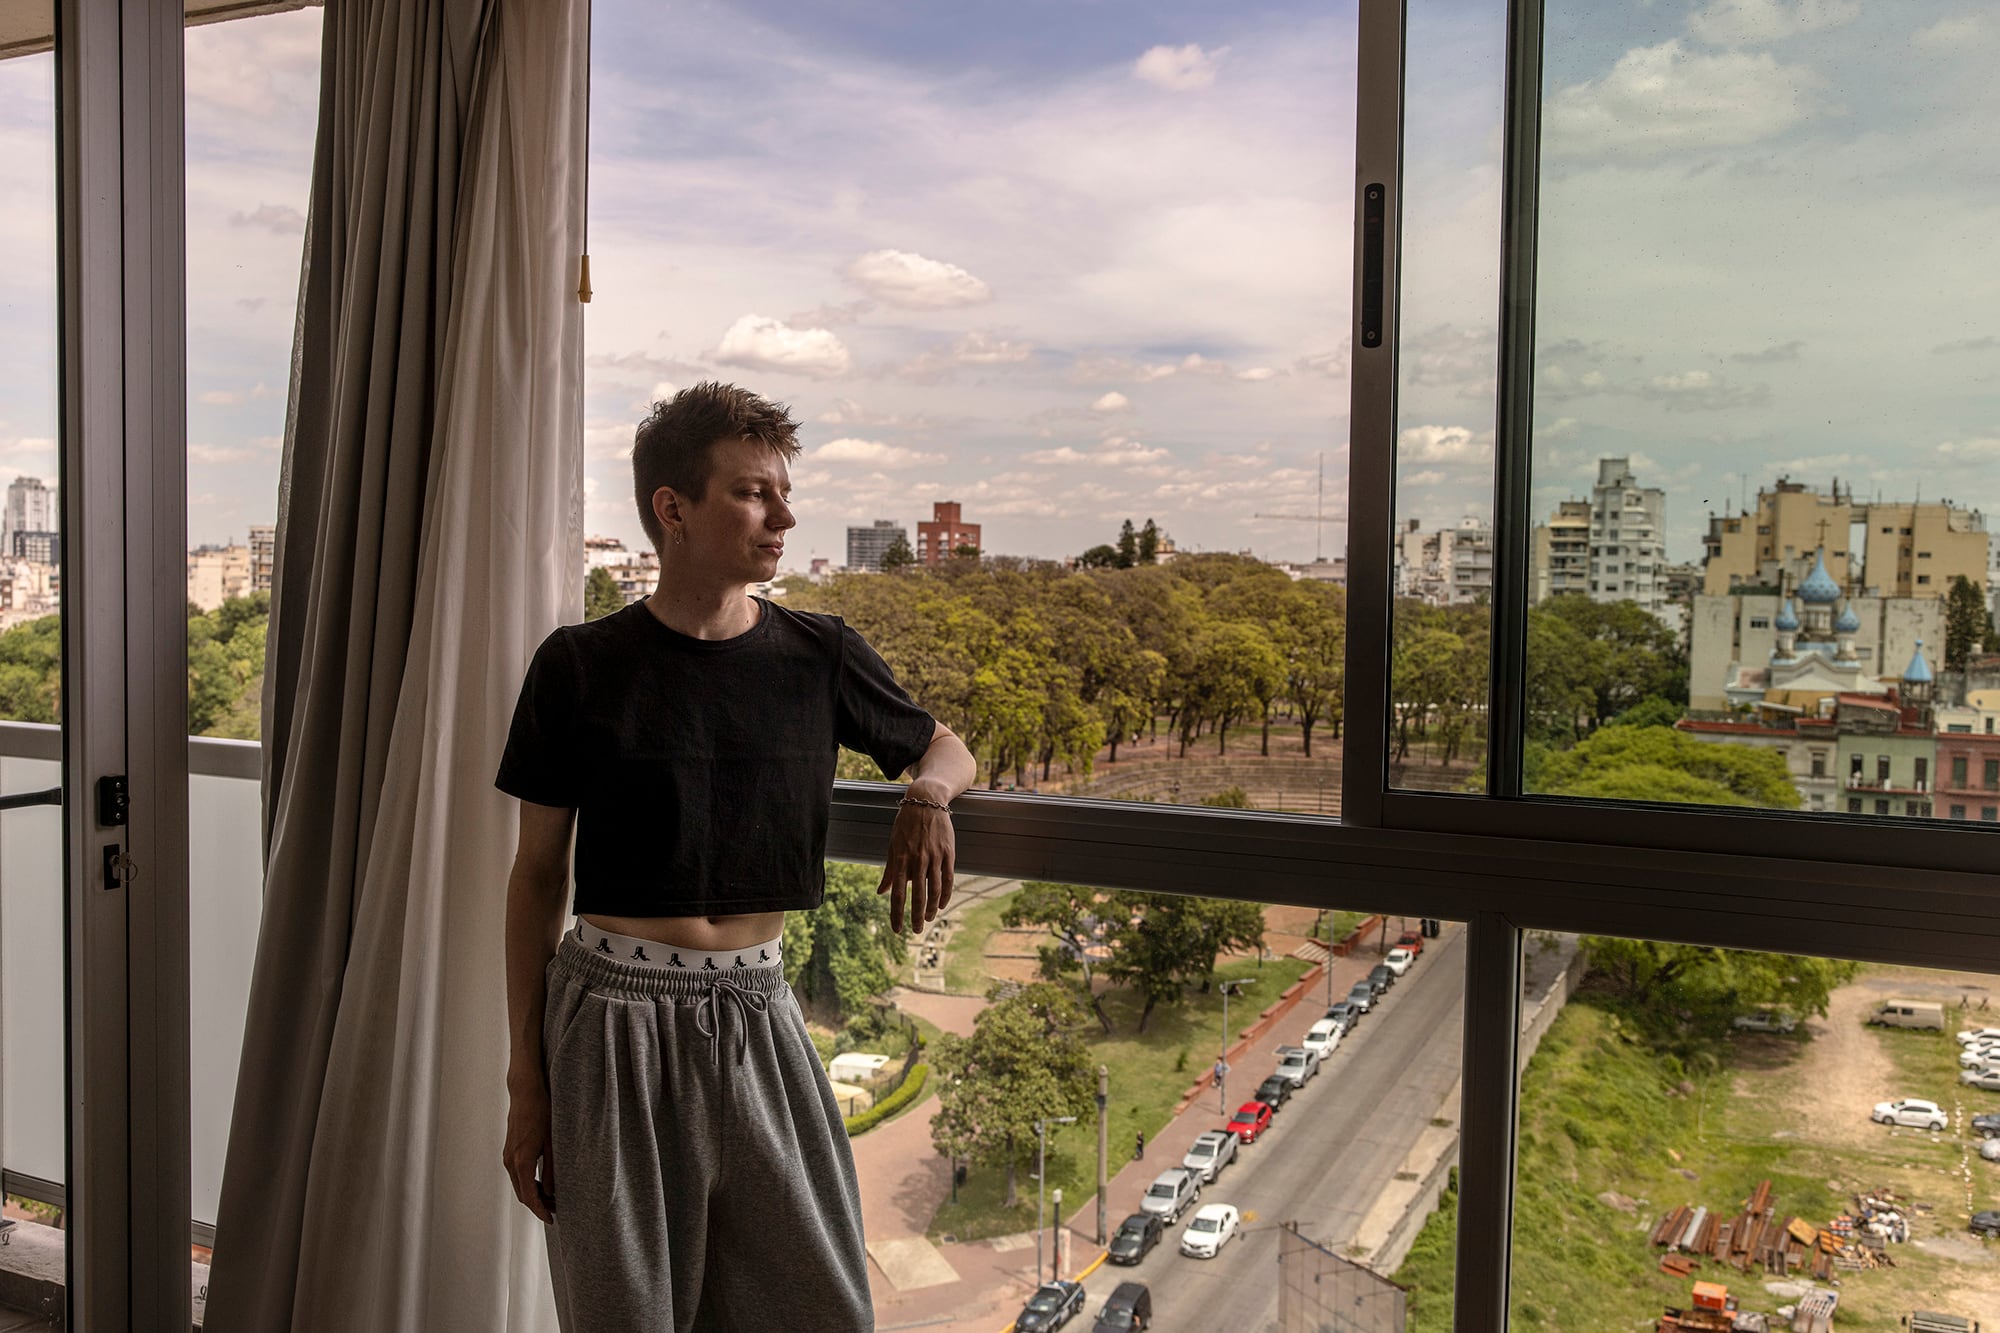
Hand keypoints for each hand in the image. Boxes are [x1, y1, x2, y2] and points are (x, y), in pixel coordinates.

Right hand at [503, 1074, 556, 1222]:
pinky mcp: (509, 1150)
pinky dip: (529, 1183)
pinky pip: (518, 1174)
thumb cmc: (542, 1112)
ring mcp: (507, 1156)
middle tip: (557, 1210)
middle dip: (538, 1205)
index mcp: (521, 1161)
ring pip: (519, 1184)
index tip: (552, 1220)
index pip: (529, 1196)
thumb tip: (552, 1192)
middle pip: (523, 1193)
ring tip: (554, 1198)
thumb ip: (552, 1168)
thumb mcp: (553, 1141)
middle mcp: (510, 1161)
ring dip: (534, 1194)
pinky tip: (544, 1182)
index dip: (540, 1210)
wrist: (525, 1092)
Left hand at [877, 797, 954, 934]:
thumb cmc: (906, 824)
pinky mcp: (948, 852)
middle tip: (916, 931)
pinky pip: (948, 879)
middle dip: (917, 916)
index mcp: (901, 858)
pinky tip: (942, 905)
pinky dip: (945, 895)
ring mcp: (934, 856)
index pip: (898, 893)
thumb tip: (880, 892)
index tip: (897, 929)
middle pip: (918, 896)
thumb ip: (889, 870)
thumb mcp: (893, 845)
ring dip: (932, 908)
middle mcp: (918, 859)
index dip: (897, 913)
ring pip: (935, 890)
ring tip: (928, 919)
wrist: (926, 801)